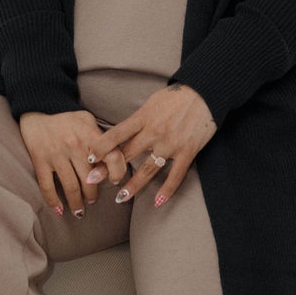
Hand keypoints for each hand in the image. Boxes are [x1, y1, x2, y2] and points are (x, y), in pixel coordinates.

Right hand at [18, 108, 113, 218]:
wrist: (38, 106)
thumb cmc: (66, 115)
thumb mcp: (87, 120)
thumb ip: (101, 138)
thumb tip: (115, 158)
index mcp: (90, 135)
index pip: (113, 157)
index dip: (118, 172)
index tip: (115, 182)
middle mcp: (75, 146)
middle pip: (91, 180)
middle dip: (93, 195)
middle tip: (92, 201)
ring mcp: (56, 155)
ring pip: (71, 187)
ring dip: (77, 203)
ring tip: (80, 210)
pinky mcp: (40, 160)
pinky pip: (47, 186)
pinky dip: (54, 201)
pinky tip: (59, 209)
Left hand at [79, 84, 215, 209]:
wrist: (206, 92)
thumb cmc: (176, 96)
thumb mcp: (152, 103)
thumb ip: (139, 119)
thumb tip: (123, 134)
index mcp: (143, 117)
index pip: (116, 134)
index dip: (100, 147)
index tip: (89, 158)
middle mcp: (154, 131)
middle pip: (127, 154)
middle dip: (108, 169)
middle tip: (92, 181)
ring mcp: (171, 143)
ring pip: (148, 169)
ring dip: (133, 185)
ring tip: (121, 198)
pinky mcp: (187, 151)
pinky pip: (176, 175)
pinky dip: (167, 190)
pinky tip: (158, 202)